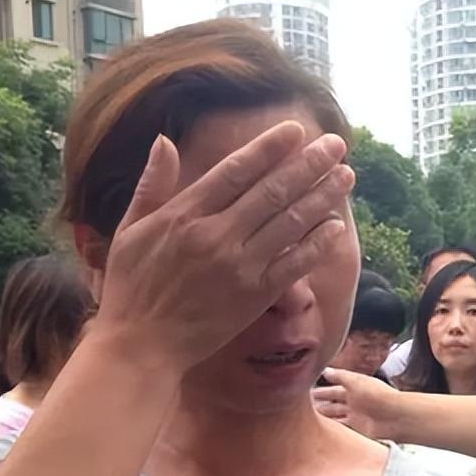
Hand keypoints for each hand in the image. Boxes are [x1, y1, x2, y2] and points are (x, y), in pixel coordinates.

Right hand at [94, 122, 354, 374]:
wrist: (142, 345)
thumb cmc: (132, 287)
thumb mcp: (129, 229)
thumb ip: (151, 184)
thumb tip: (164, 141)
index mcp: (185, 214)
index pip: (236, 171)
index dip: (269, 148)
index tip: (296, 130)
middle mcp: (216, 236)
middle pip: (272, 191)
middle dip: (308, 165)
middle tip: (336, 144)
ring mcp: (239, 267)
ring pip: (289, 224)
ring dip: (321, 197)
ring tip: (345, 175)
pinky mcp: (255, 296)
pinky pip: (294, 265)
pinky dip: (317, 244)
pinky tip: (336, 225)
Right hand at [313, 367, 400, 439]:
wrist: (396, 417)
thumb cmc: (378, 396)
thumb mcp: (355, 381)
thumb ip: (340, 376)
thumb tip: (326, 370)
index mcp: (355, 388)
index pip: (334, 389)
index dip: (321, 391)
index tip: (306, 393)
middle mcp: (355, 402)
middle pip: (334, 404)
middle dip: (320, 405)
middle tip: (302, 409)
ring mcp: (357, 417)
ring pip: (336, 417)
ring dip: (324, 418)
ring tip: (307, 420)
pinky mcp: (359, 430)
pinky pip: (342, 429)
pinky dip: (333, 429)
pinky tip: (322, 430)